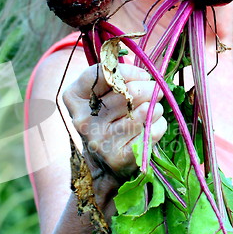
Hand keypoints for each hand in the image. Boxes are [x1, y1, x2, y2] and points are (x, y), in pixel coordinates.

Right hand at [63, 63, 166, 179]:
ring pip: (142, 112)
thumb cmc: (107, 120)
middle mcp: (82, 120)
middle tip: (155, 90)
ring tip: (153, 110)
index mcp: (74, 98)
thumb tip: (149, 67)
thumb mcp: (101, 96)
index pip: (101, 73)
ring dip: (155, 108)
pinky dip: (158, 126)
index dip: (128, 71)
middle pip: (127, 92)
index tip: (143, 75)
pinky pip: (150, 132)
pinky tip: (152, 127)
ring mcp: (99, 141)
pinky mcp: (118, 158)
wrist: (104, 165)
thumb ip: (117, 77)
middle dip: (148, 88)